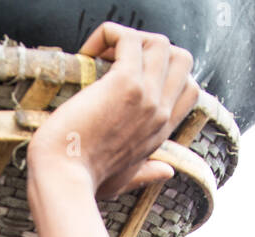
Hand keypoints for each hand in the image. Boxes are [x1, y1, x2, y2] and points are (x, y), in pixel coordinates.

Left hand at [27, 22, 198, 200]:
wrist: (64, 180)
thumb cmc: (85, 182)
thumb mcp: (124, 179)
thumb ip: (147, 173)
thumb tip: (167, 172)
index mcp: (161, 131)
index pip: (189, 88)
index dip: (165, 72)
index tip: (132, 76)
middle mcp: (159, 112)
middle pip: (182, 59)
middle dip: (150, 48)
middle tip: (116, 59)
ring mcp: (146, 97)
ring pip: (160, 43)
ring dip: (129, 39)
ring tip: (102, 54)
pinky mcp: (124, 84)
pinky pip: (128, 39)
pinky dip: (108, 36)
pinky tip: (88, 52)